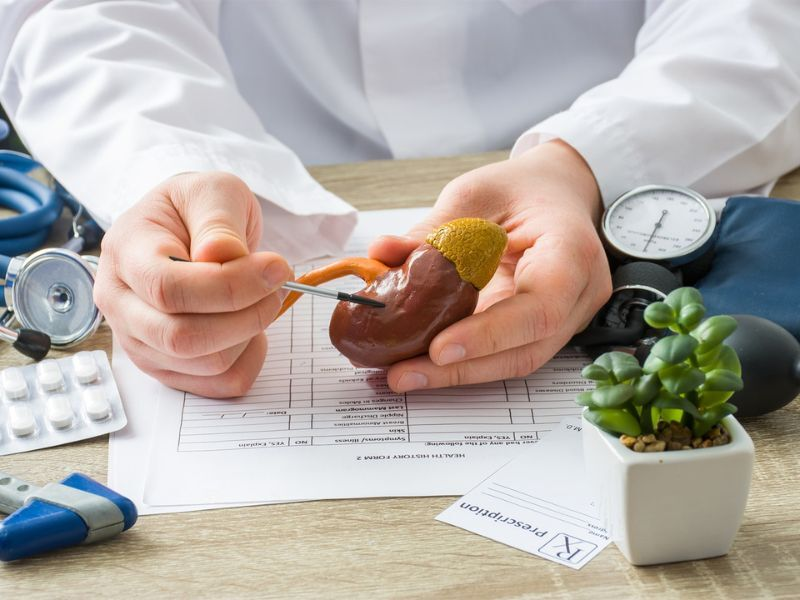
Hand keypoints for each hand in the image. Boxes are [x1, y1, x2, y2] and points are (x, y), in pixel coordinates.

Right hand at [94, 172, 291, 397]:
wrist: (186, 228)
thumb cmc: (196, 209)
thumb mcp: (212, 192)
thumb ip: (217, 220)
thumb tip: (221, 254)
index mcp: (126, 253)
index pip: (168, 288)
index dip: (229, 286)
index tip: (275, 268)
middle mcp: (121, 303)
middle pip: (181, 338)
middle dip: (246, 316)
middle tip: (275, 286)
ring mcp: (140, 341)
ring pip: (206, 364)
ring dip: (251, 333)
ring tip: (262, 298)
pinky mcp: (166, 366)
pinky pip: (218, 383)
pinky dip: (249, 359)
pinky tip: (251, 326)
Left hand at [369, 141, 611, 391]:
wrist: (559, 193)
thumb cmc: (524, 189)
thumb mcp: (476, 194)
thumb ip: (433, 229)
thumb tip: (382, 254)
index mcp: (572, 252)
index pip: (539, 308)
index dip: (490, 335)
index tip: (439, 349)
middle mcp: (578, 295)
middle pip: (525, 349)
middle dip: (461, 369)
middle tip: (402, 373)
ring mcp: (566, 318)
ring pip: (515, 361)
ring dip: (458, 374)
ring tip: (404, 374)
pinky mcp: (543, 330)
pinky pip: (506, 354)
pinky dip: (465, 363)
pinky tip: (424, 364)